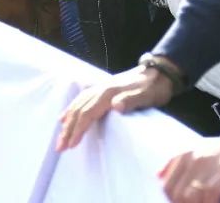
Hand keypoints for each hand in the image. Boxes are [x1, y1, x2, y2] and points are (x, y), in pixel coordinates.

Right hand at [56, 65, 174, 151]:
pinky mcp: (103, 89)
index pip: (88, 112)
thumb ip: (131, 100)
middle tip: (60, 147)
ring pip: (78, 104)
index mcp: (109, 92)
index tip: (71, 145)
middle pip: (79, 109)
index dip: (79, 129)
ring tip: (60, 136)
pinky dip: (72, 108)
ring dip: (68, 121)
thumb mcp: (147, 95)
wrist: (159, 71)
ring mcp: (101, 87)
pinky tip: (65, 116)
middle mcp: (101, 89)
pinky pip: (82, 99)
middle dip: (68, 129)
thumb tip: (115, 106)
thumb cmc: (154, 87)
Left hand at [159, 137, 219, 202]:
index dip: (171, 201)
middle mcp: (194, 159)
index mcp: (185, 155)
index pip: (167, 185)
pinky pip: (209, 196)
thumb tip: (158, 176)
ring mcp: (209, 166)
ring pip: (190, 197)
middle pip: (177, 194)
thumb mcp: (197, 151)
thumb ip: (177, 163)